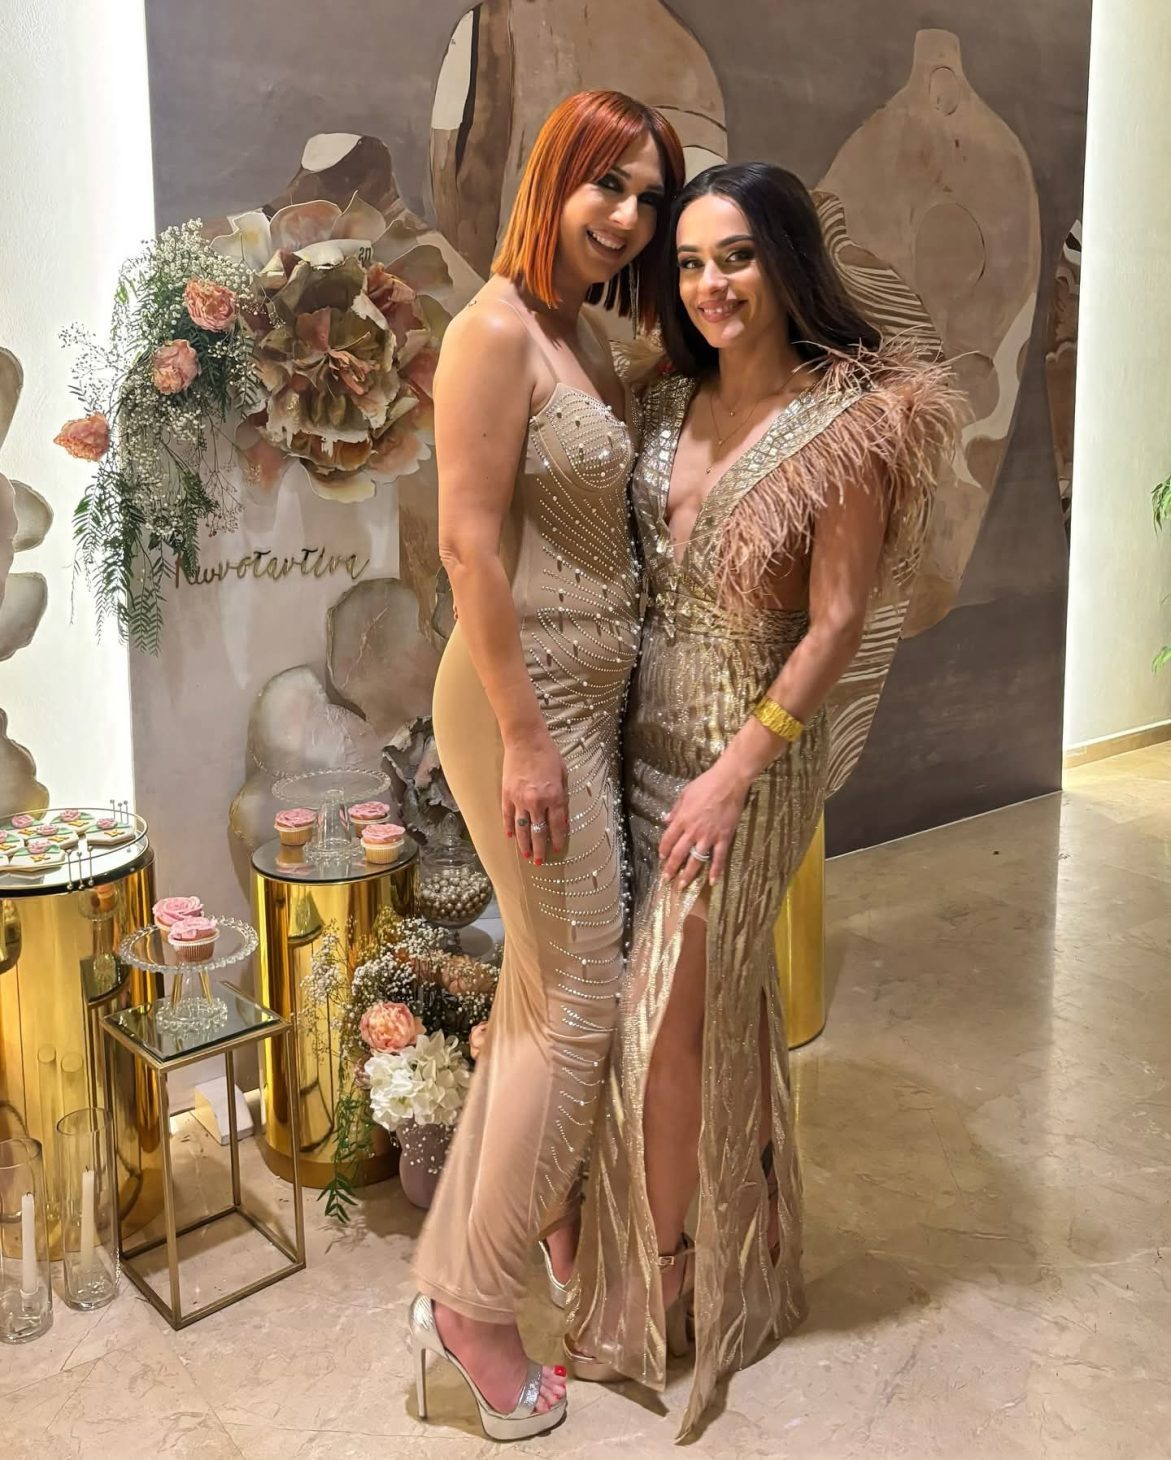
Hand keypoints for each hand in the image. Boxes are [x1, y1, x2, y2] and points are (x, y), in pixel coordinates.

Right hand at [501, 729, 567, 864]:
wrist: (525, 740)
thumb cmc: (548, 754)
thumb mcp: (563, 775)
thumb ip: (563, 798)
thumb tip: (562, 818)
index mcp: (554, 796)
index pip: (557, 826)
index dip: (557, 839)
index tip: (557, 849)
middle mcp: (537, 802)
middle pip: (538, 832)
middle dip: (540, 849)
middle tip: (540, 862)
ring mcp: (519, 799)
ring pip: (521, 829)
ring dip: (524, 844)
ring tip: (527, 856)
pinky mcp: (506, 795)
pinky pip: (508, 816)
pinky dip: (509, 827)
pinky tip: (510, 836)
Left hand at [659, 760, 750, 886]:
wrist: (728, 782)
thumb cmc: (706, 784)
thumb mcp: (684, 794)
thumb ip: (675, 809)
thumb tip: (665, 820)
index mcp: (682, 819)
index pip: (668, 839)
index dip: (663, 850)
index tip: (661, 858)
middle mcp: (693, 831)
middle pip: (679, 853)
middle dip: (671, 868)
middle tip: (667, 879)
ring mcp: (709, 836)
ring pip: (696, 859)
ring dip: (688, 874)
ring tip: (682, 885)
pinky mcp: (724, 837)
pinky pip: (718, 857)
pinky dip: (715, 870)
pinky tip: (711, 881)